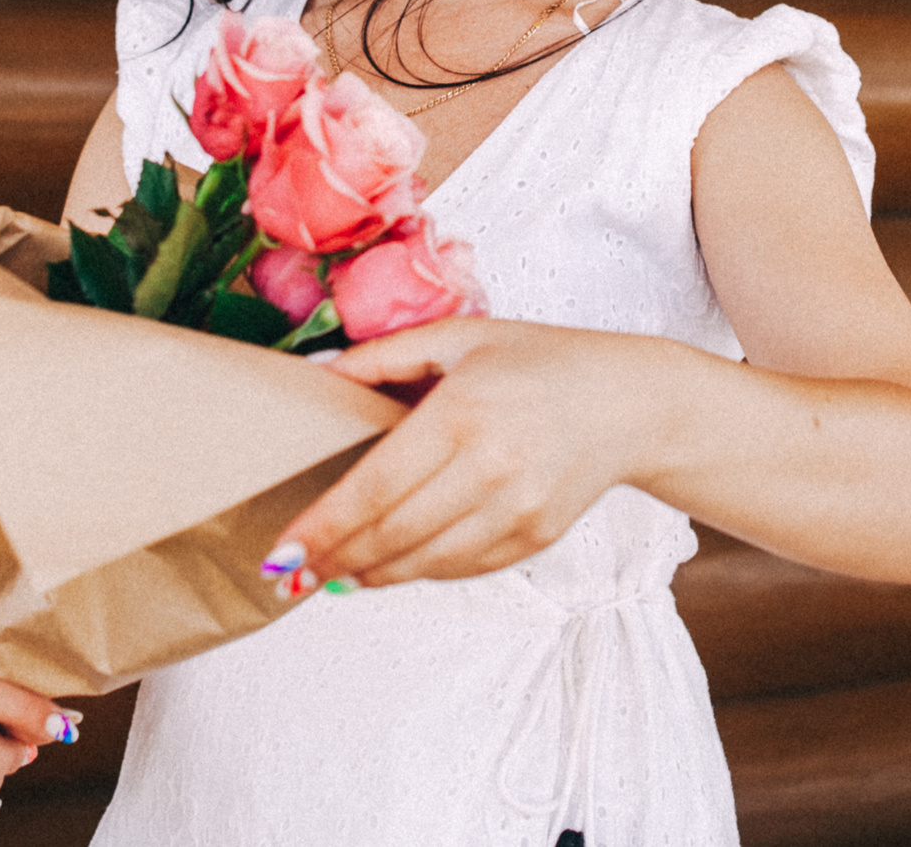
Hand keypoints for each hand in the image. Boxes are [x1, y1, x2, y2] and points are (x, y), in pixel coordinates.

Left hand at [279, 318, 660, 586]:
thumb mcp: (459, 336)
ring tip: (331, 574)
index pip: (375, 486)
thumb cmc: (536, 360)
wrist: (628, 403)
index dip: (324, 525)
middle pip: (393, 533)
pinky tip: (387, 568)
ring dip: (371, 574)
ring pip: (425, 562)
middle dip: (334, 558)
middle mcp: (491, 467)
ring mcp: (518, 509)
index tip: (282, 551)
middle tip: (291, 574)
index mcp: (462, 411)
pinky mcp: (536, 537)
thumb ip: (384, 356)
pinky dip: (419, 573)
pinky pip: (462, 568)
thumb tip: (315, 373)